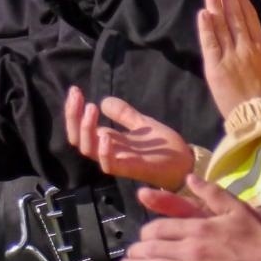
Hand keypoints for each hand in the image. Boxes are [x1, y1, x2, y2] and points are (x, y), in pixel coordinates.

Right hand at [64, 86, 194, 191]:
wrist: (187, 164)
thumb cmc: (165, 148)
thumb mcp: (142, 124)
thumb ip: (124, 114)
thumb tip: (103, 100)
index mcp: (109, 141)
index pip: (80, 128)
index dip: (73, 111)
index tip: (75, 90)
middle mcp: (108, 151)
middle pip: (77, 138)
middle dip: (73, 116)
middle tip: (77, 96)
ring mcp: (118, 161)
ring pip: (88, 149)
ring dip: (85, 129)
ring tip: (91, 108)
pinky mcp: (130, 170)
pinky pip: (109, 165)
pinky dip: (103, 152)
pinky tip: (105, 135)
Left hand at [117, 176, 260, 260]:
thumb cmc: (257, 234)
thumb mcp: (233, 206)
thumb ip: (208, 192)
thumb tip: (189, 176)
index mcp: (197, 228)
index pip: (159, 229)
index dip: (146, 234)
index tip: (142, 237)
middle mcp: (192, 249)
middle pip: (153, 250)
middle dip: (136, 253)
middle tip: (127, 255)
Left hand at [198, 0, 260, 118]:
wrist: (260, 119)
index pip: (250, 18)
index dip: (241, 0)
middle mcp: (246, 48)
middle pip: (235, 16)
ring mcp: (230, 56)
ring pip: (222, 25)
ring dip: (215, 4)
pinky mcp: (215, 66)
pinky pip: (210, 43)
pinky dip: (206, 27)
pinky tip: (203, 12)